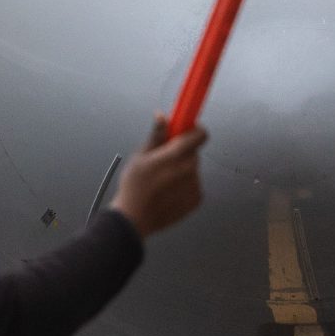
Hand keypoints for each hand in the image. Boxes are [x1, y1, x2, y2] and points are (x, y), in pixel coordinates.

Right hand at [110, 114, 206, 238]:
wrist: (135, 219)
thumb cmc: (134, 188)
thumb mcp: (140, 156)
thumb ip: (157, 134)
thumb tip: (162, 117)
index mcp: (176, 156)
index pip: (200, 135)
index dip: (194, 130)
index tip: (186, 129)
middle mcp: (189, 170)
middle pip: (193, 152)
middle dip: (181, 152)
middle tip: (163, 160)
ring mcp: (194, 186)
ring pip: (192, 169)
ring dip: (181, 170)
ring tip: (161, 180)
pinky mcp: (196, 200)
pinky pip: (193, 185)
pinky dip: (184, 186)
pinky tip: (167, 191)